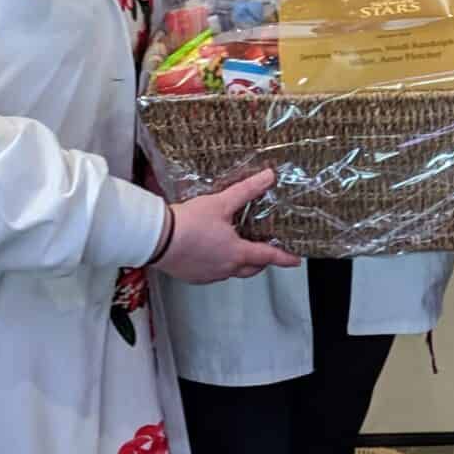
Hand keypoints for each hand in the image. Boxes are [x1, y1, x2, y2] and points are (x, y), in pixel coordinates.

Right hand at [157, 170, 300, 284]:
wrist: (158, 239)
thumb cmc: (189, 223)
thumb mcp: (220, 203)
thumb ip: (246, 191)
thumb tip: (268, 177)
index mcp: (236, 253)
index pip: (267, 256)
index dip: (283, 257)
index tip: (295, 260)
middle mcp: (225, 268)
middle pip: (251, 269)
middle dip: (261, 262)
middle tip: (265, 253)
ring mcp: (209, 275)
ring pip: (232, 272)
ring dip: (239, 263)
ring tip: (237, 248)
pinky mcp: (194, 277)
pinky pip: (213, 273)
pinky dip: (218, 264)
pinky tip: (211, 252)